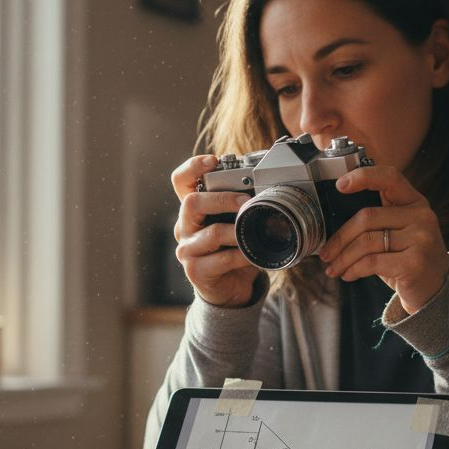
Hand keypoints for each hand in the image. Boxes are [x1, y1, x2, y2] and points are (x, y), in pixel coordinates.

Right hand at [170, 155, 260, 307]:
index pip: (180, 181)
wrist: (230, 287)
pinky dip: (241, 255)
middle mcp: (184, 226)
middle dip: (223, 198)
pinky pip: (221, 259)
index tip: (213, 161)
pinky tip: (252, 254)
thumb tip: (267, 185)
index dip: (192, 167)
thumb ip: (241, 205)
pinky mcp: (195, 270)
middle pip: (192, 202)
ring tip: (253, 231)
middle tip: (246, 201)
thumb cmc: (233, 249)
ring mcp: (187, 249)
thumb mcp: (235, 223)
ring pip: (211, 233)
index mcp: (192, 209)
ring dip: (237, 231)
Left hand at [317, 166, 448, 313]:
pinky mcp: (414, 263)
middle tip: (326, 253)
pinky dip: (354, 269)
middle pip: (367, 217)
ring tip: (334, 268)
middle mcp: (421, 217)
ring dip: (344, 258)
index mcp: (415, 202)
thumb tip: (332, 223)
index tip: (340, 185)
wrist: (435, 290)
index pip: (390, 178)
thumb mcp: (399, 232)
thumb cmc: (408, 258)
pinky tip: (348, 275)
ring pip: (366, 242)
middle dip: (340, 238)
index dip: (363, 177)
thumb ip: (377, 219)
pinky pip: (372, 262)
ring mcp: (421, 239)